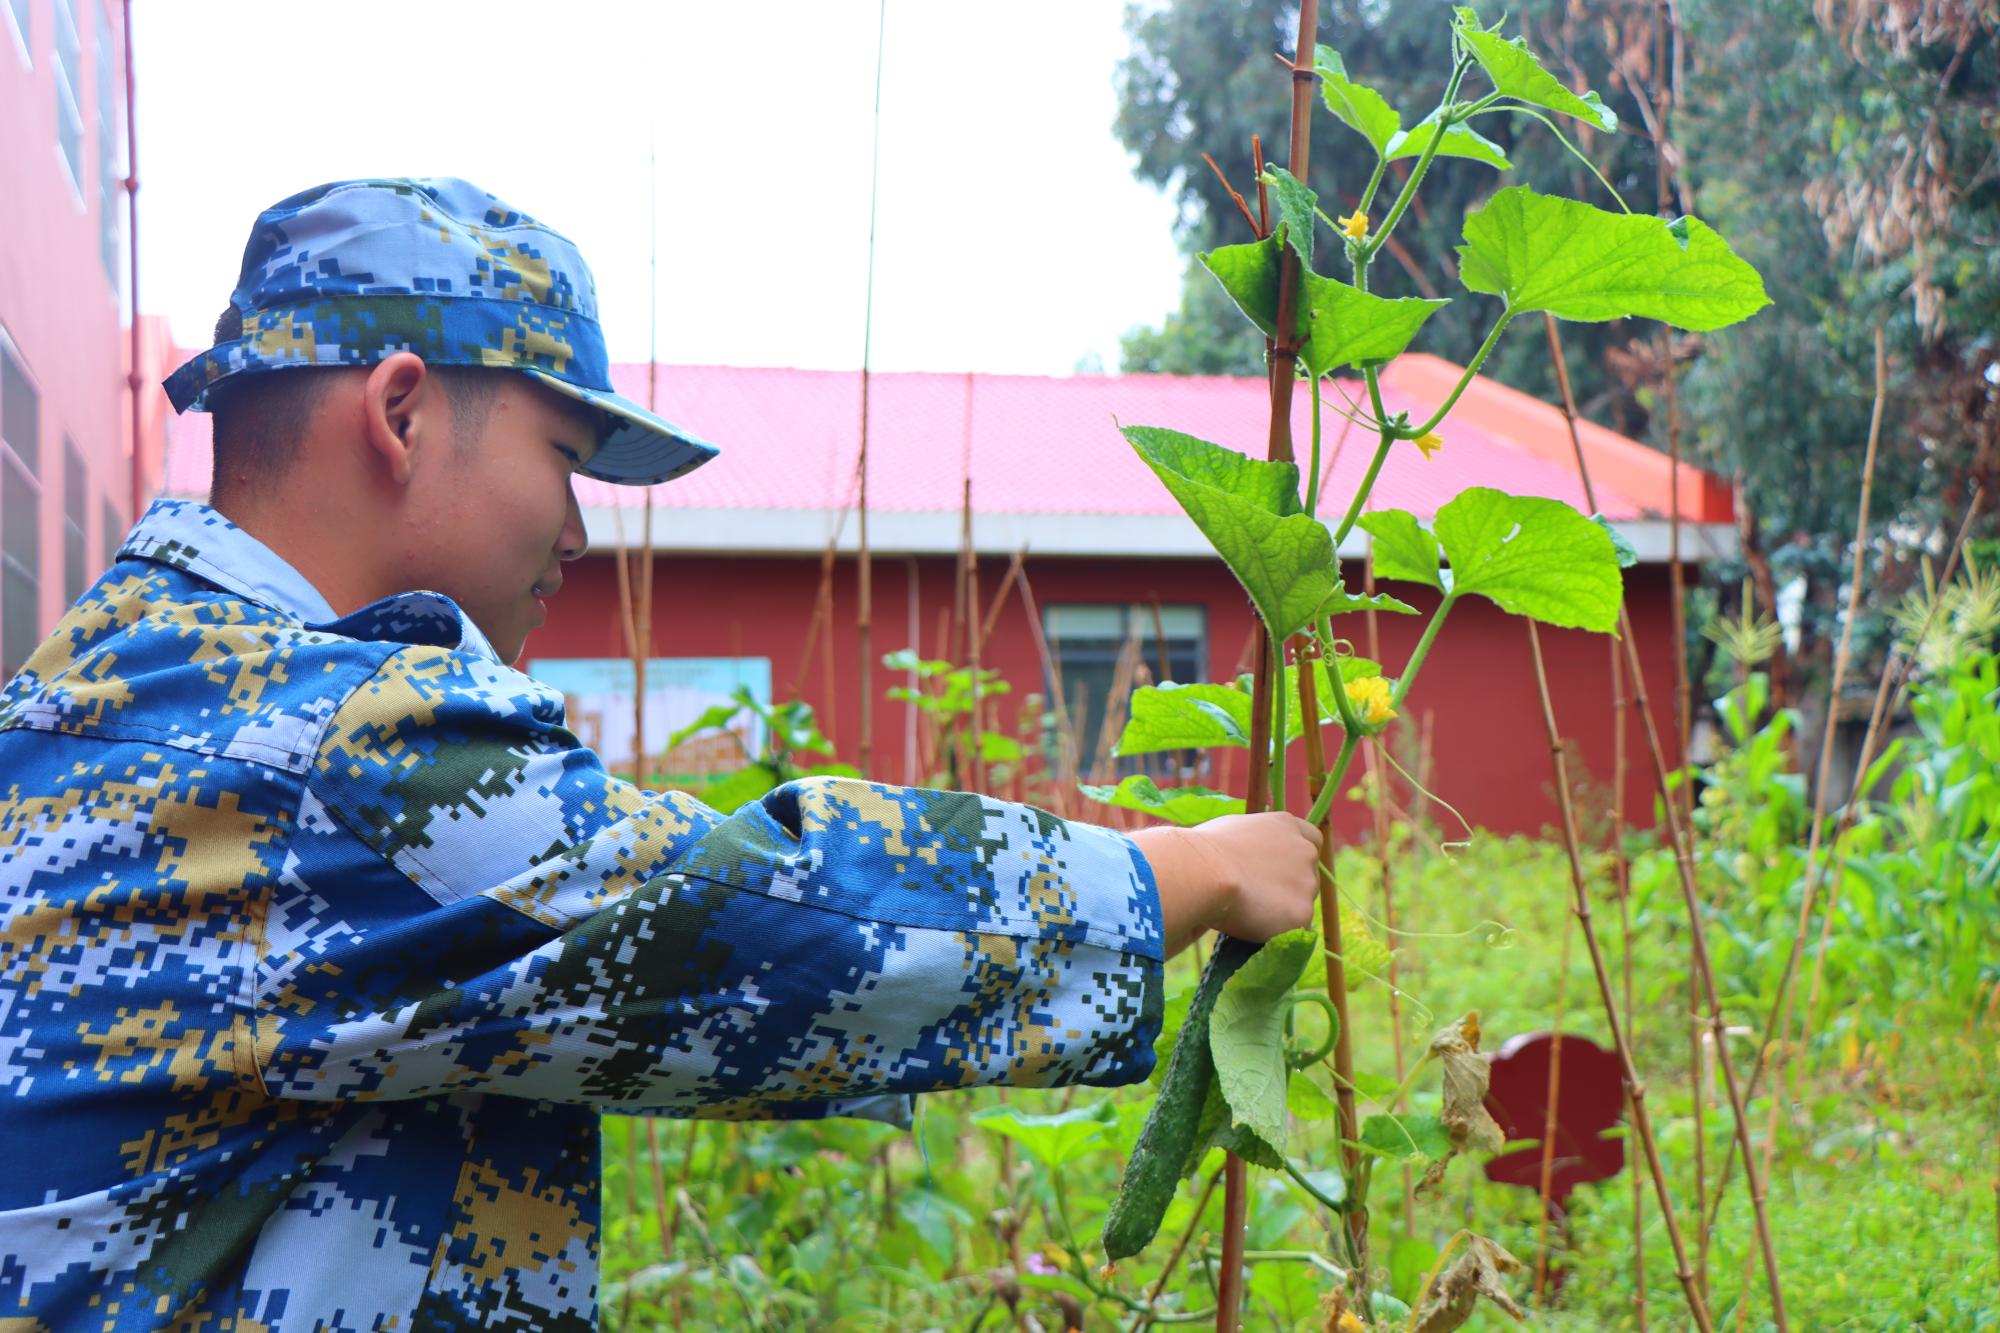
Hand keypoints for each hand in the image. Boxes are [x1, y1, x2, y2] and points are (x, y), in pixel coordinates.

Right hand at [1130, 813, 1323, 954]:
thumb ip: (1252, 840)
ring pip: (1301, 903)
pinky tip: (1253, 926)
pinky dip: (1277, 931)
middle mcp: (1304, 850)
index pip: (1312, 838)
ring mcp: (1307, 882)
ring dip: (1283, 909)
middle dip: (1290, 885)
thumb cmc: (1204, 850)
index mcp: (1286, 825)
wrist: (1204, 873)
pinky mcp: (1302, 913)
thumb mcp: (1232, 829)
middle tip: (1259, 896)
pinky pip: (1293, 929)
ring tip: (1249, 912)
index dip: (1297, 856)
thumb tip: (1243, 852)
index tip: (1282, 869)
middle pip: (1308, 874)